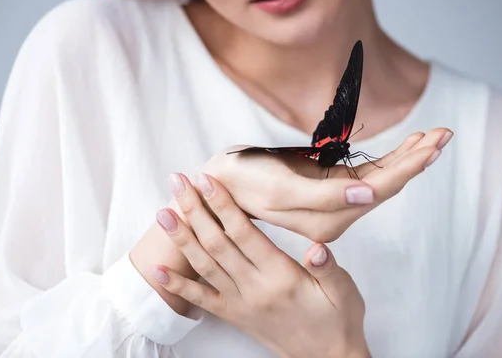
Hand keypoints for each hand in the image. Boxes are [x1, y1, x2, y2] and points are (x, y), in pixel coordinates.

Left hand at [152, 173, 369, 357]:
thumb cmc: (337, 321)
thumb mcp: (344, 291)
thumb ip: (327, 268)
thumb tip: (317, 247)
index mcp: (281, 275)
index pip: (244, 233)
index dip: (223, 204)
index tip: (207, 180)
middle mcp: (255, 288)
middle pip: (217, 242)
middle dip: (194, 209)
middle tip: (177, 182)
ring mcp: (241, 303)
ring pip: (204, 265)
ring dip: (181, 238)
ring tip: (162, 215)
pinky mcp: (234, 316)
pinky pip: (200, 300)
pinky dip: (177, 286)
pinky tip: (158, 271)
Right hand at [203, 127, 452, 241]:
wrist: (222, 183)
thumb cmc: (246, 182)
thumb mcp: (282, 188)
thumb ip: (327, 197)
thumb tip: (370, 195)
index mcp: (330, 220)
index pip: (381, 190)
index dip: (410, 166)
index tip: (435, 143)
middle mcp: (337, 215)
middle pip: (388, 184)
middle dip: (417, 158)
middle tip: (445, 133)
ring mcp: (335, 201)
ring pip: (381, 178)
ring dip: (407, 156)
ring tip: (434, 135)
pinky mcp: (329, 187)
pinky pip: (366, 173)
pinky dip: (388, 158)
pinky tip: (405, 146)